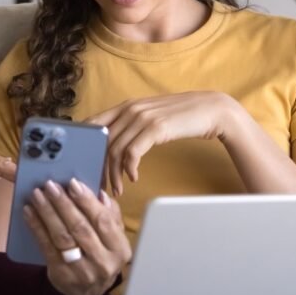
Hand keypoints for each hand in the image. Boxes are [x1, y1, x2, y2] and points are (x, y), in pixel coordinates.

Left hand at [22, 178, 131, 294]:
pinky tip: (29, 212)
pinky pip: (46, 247)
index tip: (72, 183)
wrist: (87, 292)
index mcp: (120, 249)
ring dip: (47, 212)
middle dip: (63, 204)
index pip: (103, 220)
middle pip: (81, 228)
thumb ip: (110, 216)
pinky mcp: (61, 274)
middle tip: (50, 185)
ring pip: (62, 237)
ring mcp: (82, 271)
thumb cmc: (100, 255)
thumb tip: (100, 194)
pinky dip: (37, 227)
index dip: (87, 201)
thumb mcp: (113, 239)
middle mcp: (103, 262)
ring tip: (37, 195)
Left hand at [88, 92, 242, 195]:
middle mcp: (130, 109)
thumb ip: (132, 126)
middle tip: (100, 185)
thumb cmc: (180, 117)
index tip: (85, 165)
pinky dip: (129, 169)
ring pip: (115, 149)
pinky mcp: (155, 127)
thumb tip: (113, 147)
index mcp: (125, 105)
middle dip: (98, 166)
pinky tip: (133, 178)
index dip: (85, 145)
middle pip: (101, 141)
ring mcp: (142, 117)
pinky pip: (132, 153)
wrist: (210, 110)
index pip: (93, 123)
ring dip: (114, 174)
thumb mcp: (150, 118)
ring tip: (117, 189)